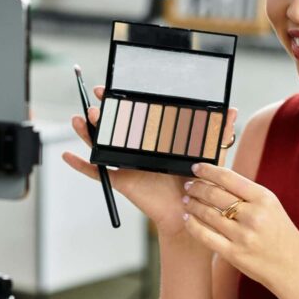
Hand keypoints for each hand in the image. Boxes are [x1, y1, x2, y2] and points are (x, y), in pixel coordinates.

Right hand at [61, 86, 237, 236]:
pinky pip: (95, 173)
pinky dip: (80, 165)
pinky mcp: (120, 181)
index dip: (119, 100)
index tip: (111, 86)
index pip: (132, 114)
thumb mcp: (207, 154)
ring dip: (86, 132)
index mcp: (152, 139)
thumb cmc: (196, 184)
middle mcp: (134, 149)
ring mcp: (124, 164)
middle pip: (111, 126)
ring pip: (99, 145)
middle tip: (94, 100)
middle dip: (100, 112)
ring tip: (79, 119)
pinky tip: (67, 155)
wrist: (190, 212)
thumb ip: (216, 132)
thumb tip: (231, 110)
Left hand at [180, 163, 298, 289]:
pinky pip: (205, 236)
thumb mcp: (272, 208)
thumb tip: (219, 179)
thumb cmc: (282, 236)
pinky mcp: (233, 254)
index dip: (208, 170)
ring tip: (187, 200)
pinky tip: (188, 219)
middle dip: (197, 187)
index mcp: (264, 199)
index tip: (196, 168)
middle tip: (188, 185)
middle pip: (214, 194)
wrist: (293, 269)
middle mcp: (253, 215)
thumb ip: (249, 195)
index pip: (228, 178)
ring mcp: (243, 235)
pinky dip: (192, 225)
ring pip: (207, 214)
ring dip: (192, 204)